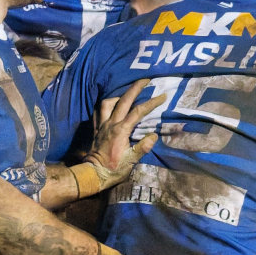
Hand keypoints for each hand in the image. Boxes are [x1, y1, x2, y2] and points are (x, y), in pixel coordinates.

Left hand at [79, 78, 161, 194]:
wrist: (93, 174)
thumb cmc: (113, 170)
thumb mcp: (131, 161)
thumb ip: (143, 147)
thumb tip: (154, 135)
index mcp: (121, 131)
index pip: (138, 112)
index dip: (151, 102)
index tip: (162, 96)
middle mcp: (111, 124)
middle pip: (123, 101)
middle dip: (135, 88)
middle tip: (145, 80)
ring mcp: (101, 126)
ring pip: (107, 103)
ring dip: (118, 96)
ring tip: (127, 94)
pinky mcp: (96, 129)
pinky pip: (98, 112)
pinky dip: (104, 106)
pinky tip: (110, 105)